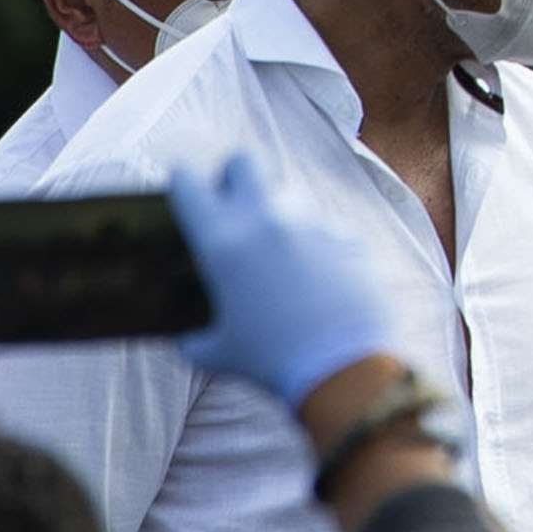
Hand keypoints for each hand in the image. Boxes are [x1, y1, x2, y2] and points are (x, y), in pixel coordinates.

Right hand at [171, 155, 398, 408]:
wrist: (343, 370)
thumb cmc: (271, 362)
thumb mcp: (215, 351)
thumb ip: (192, 334)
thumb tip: (185, 333)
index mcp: (221, 239)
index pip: (186, 179)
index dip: (184, 184)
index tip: (188, 196)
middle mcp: (265, 219)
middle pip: (244, 161)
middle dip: (235, 178)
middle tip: (235, 209)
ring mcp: (312, 224)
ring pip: (289, 198)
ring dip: (279, 219)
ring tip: (281, 262)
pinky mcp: (348, 238)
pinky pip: (325, 230)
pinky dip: (317, 247)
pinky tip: (319, 281)